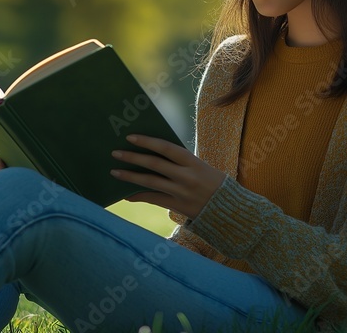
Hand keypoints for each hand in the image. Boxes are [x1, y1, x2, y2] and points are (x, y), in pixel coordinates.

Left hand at [110, 134, 227, 219]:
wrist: (231, 210)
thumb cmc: (212, 182)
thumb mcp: (200, 166)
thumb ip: (179, 161)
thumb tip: (150, 153)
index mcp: (193, 161)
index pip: (166, 148)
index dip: (147, 142)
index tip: (130, 137)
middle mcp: (186, 176)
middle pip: (154, 164)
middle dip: (133, 158)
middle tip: (115, 153)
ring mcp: (181, 192)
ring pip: (150, 182)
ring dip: (130, 176)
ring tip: (114, 172)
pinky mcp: (178, 206)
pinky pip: (153, 199)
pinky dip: (138, 195)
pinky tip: (126, 194)